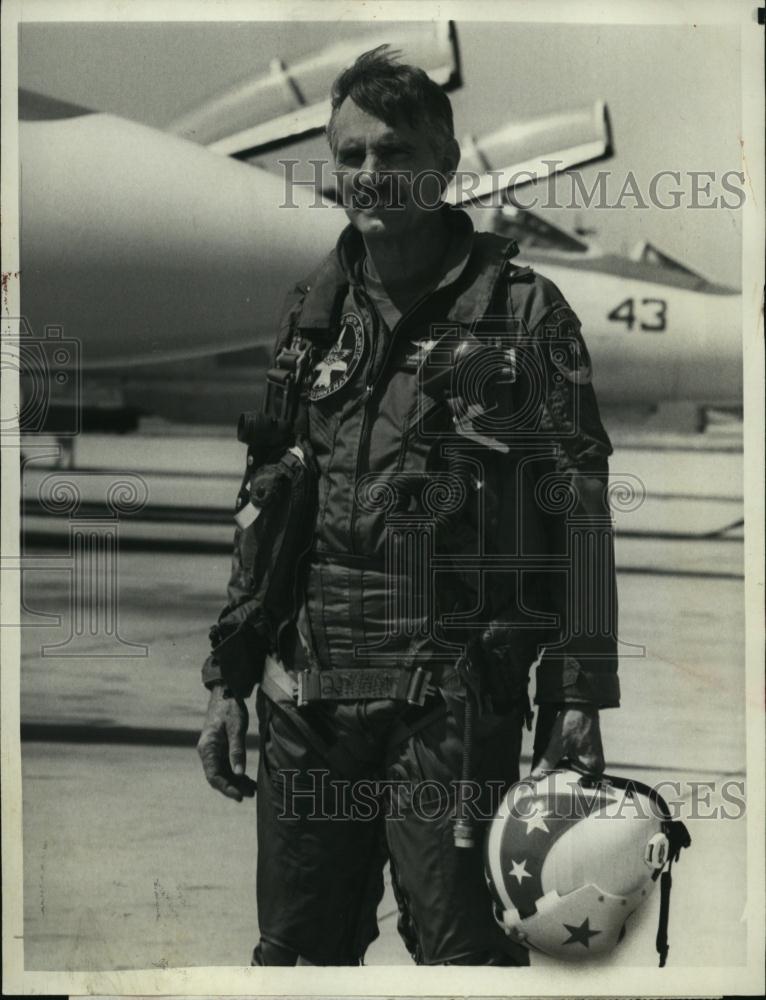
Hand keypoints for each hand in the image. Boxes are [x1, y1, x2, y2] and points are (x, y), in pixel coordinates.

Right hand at [197, 685, 256, 801]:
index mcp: (207, 748)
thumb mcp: (236, 728)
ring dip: (236, 782)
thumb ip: (237, 751)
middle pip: (218, 777)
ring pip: (223, 773)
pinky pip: (227, 766)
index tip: (239, 796)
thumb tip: (239, 773)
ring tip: (252, 790)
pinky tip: (248, 780)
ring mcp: (213, 751)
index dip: (226, 787)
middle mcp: (207, 752)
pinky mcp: (220, 749)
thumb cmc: (230, 708)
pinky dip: (237, 773)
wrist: (226, 693)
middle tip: (250, 795)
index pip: (214, 775)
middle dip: (233, 787)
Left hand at [530, 704, 604, 778]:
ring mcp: (591, 759)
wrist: (581, 703)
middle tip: (540, 775)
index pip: (572, 782)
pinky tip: (556, 755)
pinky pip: (572, 760)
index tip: (542, 783)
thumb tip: (536, 775)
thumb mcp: (558, 744)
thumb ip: (547, 762)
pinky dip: (563, 758)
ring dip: (559, 765)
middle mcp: (595, 766)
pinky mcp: (586, 751)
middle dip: (557, 773)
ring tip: (547, 765)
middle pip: (571, 776)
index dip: (556, 782)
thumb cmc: (574, 723)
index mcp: (593, 768)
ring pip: (570, 767)